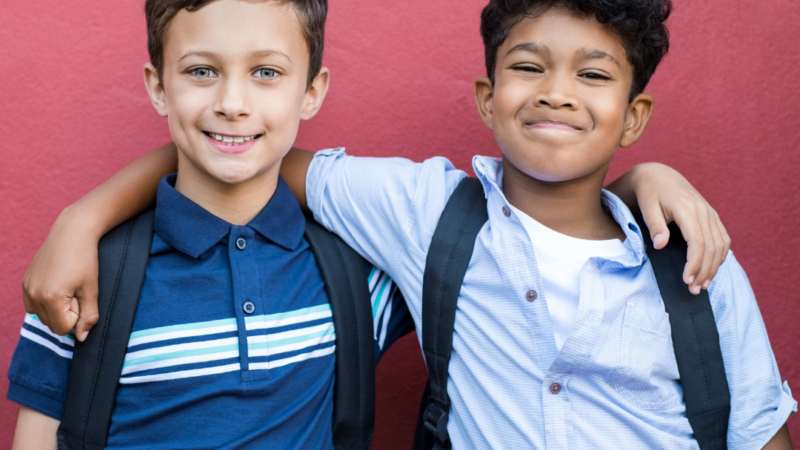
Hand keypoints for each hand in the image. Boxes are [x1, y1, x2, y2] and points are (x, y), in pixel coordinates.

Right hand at [22, 205, 100, 340]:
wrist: (72, 232)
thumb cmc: (86, 260)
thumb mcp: (92, 289)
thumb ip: (89, 316)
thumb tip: (82, 338)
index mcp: (50, 298)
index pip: (62, 329)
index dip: (76, 317)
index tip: (80, 297)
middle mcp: (33, 294)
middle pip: (51, 324)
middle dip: (65, 314)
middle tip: (75, 291)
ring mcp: (26, 288)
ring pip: (41, 316)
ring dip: (55, 308)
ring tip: (67, 286)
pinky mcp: (25, 282)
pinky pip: (33, 305)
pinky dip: (45, 301)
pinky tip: (57, 284)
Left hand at [625, 163, 730, 293]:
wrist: (658, 175)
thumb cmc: (649, 192)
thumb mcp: (646, 207)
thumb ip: (655, 226)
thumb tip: (660, 246)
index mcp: (688, 209)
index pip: (698, 242)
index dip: (694, 263)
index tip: (687, 280)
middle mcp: (704, 211)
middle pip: (712, 247)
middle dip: (705, 271)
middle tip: (694, 290)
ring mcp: (710, 213)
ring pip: (720, 245)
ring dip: (714, 267)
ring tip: (703, 285)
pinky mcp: (712, 216)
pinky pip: (723, 238)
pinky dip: (720, 256)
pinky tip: (711, 269)